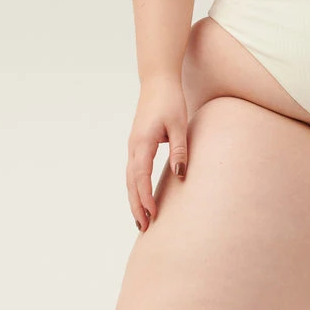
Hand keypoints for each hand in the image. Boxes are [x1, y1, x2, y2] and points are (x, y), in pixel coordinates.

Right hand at [126, 75, 188, 231]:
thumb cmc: (170, 100)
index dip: (145, 197)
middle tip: (144, 228)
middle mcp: (133, 146)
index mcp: (142, 142)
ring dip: (134, 200)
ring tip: (141, 221)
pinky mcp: (136, 145)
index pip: (141, 176)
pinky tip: (141, 200)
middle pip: (131, 183)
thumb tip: (180, 174)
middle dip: (137, 206)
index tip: (152, 214)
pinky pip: (133, 172)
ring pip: (129, 179)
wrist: (157, 80)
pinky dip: (135, 189)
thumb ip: (179, 150)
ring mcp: (133, 146)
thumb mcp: (179, 125)